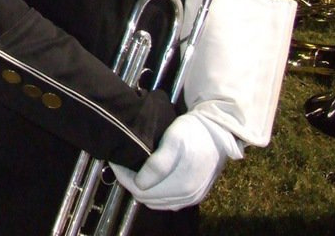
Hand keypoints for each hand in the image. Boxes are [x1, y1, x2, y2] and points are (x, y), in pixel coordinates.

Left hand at [108, 112, 228, 210]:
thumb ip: (158, 164)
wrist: (219, 131)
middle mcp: (186, 197)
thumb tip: (140, 183)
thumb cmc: (194, 132)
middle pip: (146, 198)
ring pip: (155, 201)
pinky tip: (149, 178)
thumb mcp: (174, 140)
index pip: (140, 189)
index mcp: (181, 185)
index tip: (115, 160)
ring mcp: (191, 198)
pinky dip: (155, 192)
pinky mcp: (194, 196)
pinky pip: (167, 202)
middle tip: (121, 163)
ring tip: (133, 169)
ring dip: (141, 188)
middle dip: (130, 181)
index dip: (123, 175)